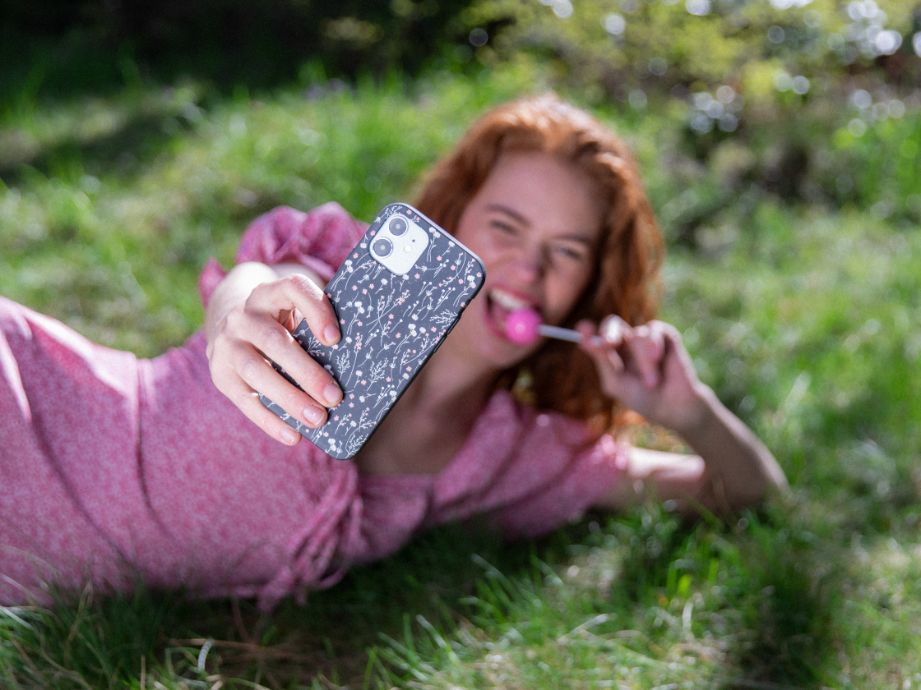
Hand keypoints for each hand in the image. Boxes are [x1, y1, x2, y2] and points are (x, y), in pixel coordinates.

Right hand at [206, 268, 342, 444]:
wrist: (229, 328)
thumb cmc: (280, 324)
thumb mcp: (294, 314)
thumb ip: (317, 330)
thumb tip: (358, 365)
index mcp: (269, 294)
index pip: (293, 288)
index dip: (315, 310)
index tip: (335, 338)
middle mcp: (243, 316)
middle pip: (275, 341)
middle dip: (306, 371)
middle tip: (335, 397)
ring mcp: (227, 345)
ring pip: (257, 371)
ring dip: (289, 398)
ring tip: (318, 419)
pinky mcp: (221, 375)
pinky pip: (245, 401)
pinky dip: (270, 421)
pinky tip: (293, 435)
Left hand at [576, 317, 708, 434]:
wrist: (674, 407)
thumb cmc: (642, 398)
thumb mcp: (616, 382)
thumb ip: (602, 360)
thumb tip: (582, 340)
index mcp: (612, 354)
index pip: (596, 336)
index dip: (588, 332)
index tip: (583, 330)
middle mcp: (627, 342)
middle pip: (612, 323)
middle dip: (609, 332)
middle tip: (608, 344)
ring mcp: (646, 338)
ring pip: (637, 336)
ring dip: (643, 361)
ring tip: (652, 383)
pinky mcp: (666, 336)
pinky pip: (655, 329)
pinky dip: (655, 345)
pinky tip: (658, 359)